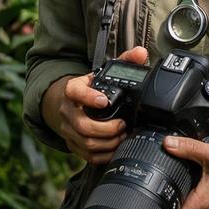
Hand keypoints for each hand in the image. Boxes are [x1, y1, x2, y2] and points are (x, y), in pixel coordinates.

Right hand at [44, 46, 148, 164]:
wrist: (70, 102)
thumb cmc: (90, 87)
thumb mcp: (104, 72)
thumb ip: (124, 61)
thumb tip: (140, 53)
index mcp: (73, 90)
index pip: (75, 92)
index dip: (88, 97)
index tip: (104, 101)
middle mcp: (67, 111)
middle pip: (82, 125)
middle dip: (106, 128)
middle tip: (123, 125)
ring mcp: (68, 129)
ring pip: (85, 142)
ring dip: (108, 142)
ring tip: (122, 136)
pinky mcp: (73, 144)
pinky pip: (87, 155)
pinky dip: (104, 154)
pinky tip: (115, 147)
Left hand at [162, 137, 208, 208]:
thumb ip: (188, 148)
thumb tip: (167, 143)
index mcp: (200, 204)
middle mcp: (202, 208)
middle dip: (160, 207)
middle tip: (144, 192)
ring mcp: (206, 204)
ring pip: (182, 207)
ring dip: (172, 198)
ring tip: (158, 182)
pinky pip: (190, 199)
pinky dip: (182, 192)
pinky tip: (177, 177)